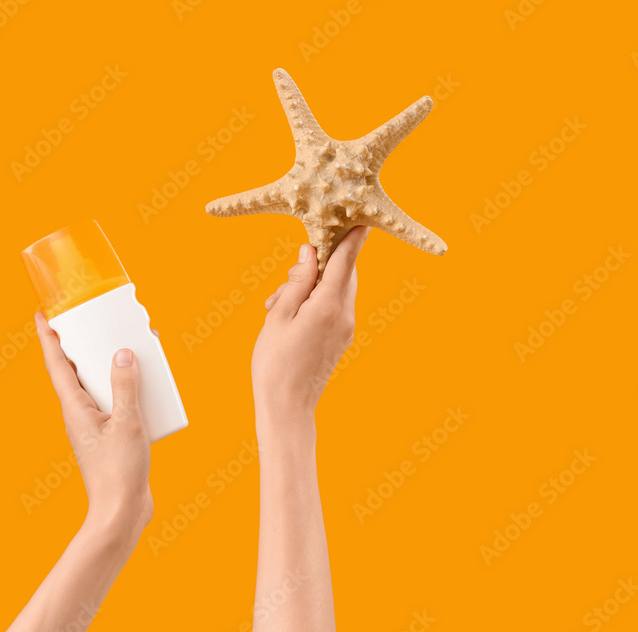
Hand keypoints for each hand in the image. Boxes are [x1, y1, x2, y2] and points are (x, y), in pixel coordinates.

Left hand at [35, 313, 152, 542]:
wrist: (122, 512)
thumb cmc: (118, 472)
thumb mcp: (128, 423)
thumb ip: (126, 386)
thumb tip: (123, 353)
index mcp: (75, 409)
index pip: (56, 366)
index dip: (48, 339)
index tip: (43, 315)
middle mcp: (81, 415)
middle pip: (78, 372)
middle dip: (85, 346)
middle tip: (95, 323)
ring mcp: (97, 427)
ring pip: (101, 387)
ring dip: (111, 367)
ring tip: (130, 349)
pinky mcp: (114, 437)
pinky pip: (119, 403)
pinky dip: (129, 388)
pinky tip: (149, 387)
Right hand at [252, 226, 369, 417]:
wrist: (287, 408)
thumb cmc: (275, 362)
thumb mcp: (279, 314)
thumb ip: (298, 280)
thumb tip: (311, 252)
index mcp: (329, 305)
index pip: (346, 260)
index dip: (352, 237)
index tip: (362, 217)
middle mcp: (345, 315)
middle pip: (341, 274)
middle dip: (316, 266)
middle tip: (287, 280)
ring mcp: (345, 329)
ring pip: (333, 291)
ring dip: (309, 287)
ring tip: (277, 306)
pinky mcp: (340, 340)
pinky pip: (331, 308)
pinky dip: (313, 304)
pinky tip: (288, 317)